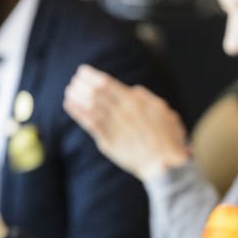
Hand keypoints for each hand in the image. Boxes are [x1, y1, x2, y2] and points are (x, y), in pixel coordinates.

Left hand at [64, 65, 189, 180]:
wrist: (165, 167)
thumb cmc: (168, 138)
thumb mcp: (164, 112)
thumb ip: (148, 99)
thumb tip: (134, 89)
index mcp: (135, 103)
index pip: (107, 84)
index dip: (92, 76)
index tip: (83, 71)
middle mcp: (122, 113)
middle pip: (96, 94)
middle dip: (82, 85)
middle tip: (75, 80)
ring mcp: (113, 128)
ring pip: (90, 107)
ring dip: (77, 96)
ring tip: (70, 90)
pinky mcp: (108, 142)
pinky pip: (88, 123)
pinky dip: (77, 112)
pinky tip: (70, 104)